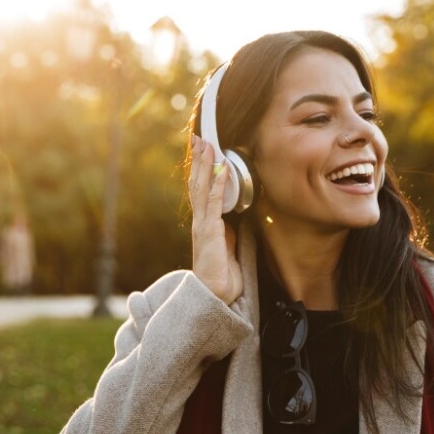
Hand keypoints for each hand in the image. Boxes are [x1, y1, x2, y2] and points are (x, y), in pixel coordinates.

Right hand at [189, 136, 243, 304]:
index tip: (202, 150)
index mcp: (205, 224)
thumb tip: (237, 218)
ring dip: (204, 164)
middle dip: (198, 159)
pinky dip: (217, 183)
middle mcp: (201, 221)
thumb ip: (230, 230)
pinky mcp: (210, 231)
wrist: (215, 296)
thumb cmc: (223, 275)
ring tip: (206, 144)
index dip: (201, 170)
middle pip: (196, 183)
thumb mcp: (230, 247)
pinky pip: (214, 202)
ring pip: (201, 187)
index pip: (201, 190)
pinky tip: (221, 168)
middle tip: (198, 138)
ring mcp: (203, 225)